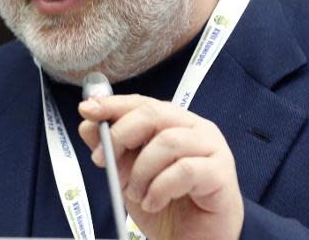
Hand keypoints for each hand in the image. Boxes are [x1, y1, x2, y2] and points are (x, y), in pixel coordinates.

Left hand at [78, 95, 243, 239]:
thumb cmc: (170, 205)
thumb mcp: (130, 177)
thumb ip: (113, 150)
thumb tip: (89, 125)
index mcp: (175, 123)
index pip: (142, 103)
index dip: (114, 105)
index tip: (88, 110)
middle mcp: (196, 129)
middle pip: (153, 114)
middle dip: (121, 135)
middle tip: (103, 161)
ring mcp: (212, 148)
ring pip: (167, 141)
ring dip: (141, 170)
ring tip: (136, 194)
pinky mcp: (220, 173)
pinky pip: (184, 170)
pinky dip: (160, 187)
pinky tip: (153, 202)